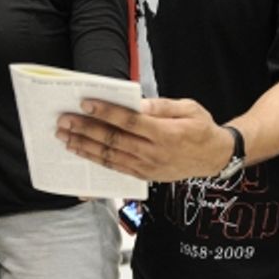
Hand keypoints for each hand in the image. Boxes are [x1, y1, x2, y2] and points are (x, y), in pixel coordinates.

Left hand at [57, 97, 233, 181]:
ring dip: (85, 147)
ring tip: (65, 137)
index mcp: (166, 133)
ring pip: (110, 157)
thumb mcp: (189, 108)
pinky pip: (116, 169)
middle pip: (114, 140)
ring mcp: (148, 167)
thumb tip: (137, 103)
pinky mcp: (144, 176)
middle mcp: (154, 153)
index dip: (106, 112)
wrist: (214, 158)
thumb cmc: (201, 128)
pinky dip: (96, 161)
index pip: (129, 121)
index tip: (85, 103)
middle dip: (86, 130)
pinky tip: (82, 153)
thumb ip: (161, 106)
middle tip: (64, 121)